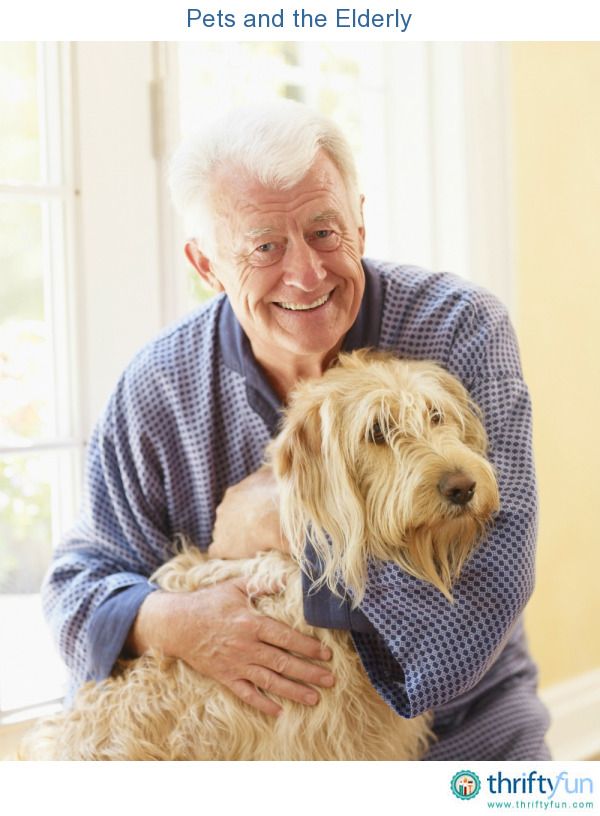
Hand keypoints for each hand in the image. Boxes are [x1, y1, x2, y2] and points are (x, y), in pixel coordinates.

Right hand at [127, 577, 334, 716]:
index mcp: (251, 623)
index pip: (286, 638)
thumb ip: (262, 583)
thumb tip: (287, 578)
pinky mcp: (225, 676)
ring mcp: (236, 664)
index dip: (307, 647)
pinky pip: (246, 693)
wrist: (177, 624)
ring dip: (294, 691)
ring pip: (270, 681)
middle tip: (330, 680)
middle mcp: (246, 646)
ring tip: (315, 699)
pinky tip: (279, 711)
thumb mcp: (235, 586)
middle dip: (309, 672)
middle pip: (283, 662)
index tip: (326, 654)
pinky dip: (262, 704)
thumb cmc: (208, 602)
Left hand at [208, 466, 289, 558]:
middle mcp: (222, 509)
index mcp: (234, 494)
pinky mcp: (220, 546)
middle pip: (228, 520)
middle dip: (240, 526)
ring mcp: (219, 528)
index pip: (237, 505)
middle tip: (258, 534)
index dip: (248, 513)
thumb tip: (278, 467)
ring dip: (235, 541)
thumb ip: (271, 473)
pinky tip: (239, 560)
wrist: (274, 515)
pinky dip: (227, 556)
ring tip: (253, 548)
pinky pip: (219, 552)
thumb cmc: (278, 495)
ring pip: (224, 535)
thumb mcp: (275, 476)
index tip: (259, 519)